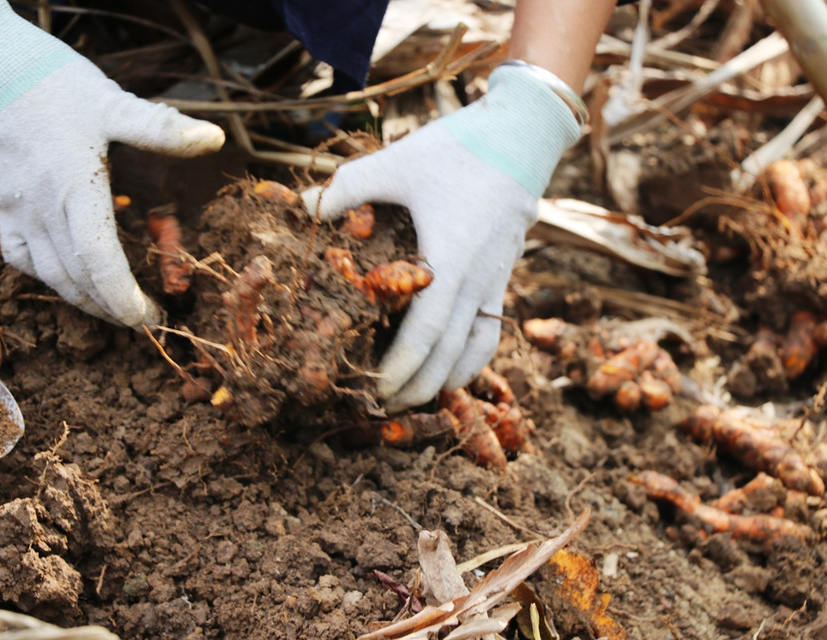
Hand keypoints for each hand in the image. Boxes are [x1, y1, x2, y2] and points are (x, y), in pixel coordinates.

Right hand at [0, 0, 224, 326]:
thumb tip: (215, 138)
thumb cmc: (62, 88)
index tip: (150, 316)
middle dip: (112, 308)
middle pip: (76, 279)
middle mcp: (42, 208)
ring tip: (116, 311)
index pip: (99, 262)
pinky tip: (71, 281)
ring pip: (49, 275)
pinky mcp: (3, 208)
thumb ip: (163, 129)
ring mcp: (17, 211)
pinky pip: (21, 257)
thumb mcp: (116, 104)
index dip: (124, 298)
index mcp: (74, 189)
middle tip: (145, 321)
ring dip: (83, 300)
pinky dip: (48, 278)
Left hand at [304, 64, 580, 411]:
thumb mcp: (397, 161)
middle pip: (450, 354)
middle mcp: (477, 279)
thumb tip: (303, 206)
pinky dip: (471, 357)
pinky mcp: (503, 277)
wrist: (522, 136)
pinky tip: (449, 365)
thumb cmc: (457, 148)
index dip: (401, 367)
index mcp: (450, 258)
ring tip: (416, 396)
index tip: (377, 388)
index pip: (426, 332)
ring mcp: (495, 281)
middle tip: (384, 406)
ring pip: (477, 350)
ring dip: (448, 379)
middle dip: (418, 386)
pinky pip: (490, 331)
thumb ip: (348, 187)